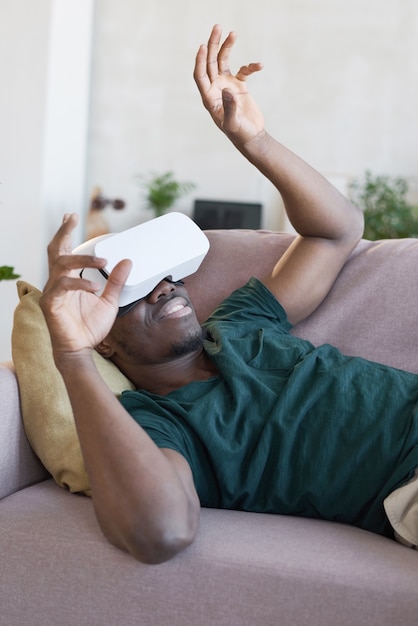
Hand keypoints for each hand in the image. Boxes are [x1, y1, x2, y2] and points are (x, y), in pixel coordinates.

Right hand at [40, 213, 131, 360]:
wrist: (81, 349)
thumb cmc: (90, 327)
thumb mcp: (110, 300)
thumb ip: (117, 281)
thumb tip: (127, 262)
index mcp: (68, 279)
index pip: (65, 251)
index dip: (66, 233)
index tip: (71, 217)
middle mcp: (58, 282)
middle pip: (56, 250)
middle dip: (63, 232)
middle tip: (71, 218)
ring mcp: (53, 292)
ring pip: (62, 265)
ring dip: (83, 260)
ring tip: (103, 261)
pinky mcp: (51, 303)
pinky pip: (63, 286)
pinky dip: (80, 283)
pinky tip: (94, 286)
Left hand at [194, 24, 264, 146]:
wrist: (251, 137)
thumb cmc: (239, 133)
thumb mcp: (232, 122)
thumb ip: (229, 106)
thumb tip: (227, 89)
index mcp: (209, 98)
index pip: (200, 75)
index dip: (200, 60)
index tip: (204, 46)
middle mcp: (215, 89)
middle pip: (210, 63)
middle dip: (213, 45)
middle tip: (217, 28)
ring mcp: (227, 86)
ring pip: (223, 62)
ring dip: (227, 47)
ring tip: (233, 33)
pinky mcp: (239, 87)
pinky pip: (243, 71)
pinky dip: (250, 67)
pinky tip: (259, 66)